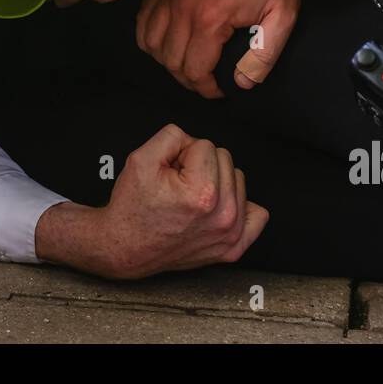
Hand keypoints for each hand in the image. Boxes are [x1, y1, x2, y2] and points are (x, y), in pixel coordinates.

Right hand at [34, 124, 268, 278]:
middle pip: (225, 159)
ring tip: (190, 198)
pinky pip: (257, 214)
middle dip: (200, 165)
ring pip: (237, 180)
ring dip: (216, 182)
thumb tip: (193, 140)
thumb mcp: (141, 157)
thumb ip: (172, 135)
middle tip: (177, 185)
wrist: (125, 247)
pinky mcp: (233, 248)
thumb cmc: (132, 207)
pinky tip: (217, 208)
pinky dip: (239, 206)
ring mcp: (230, 235)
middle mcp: (223, 215)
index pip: (205, 145)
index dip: (182, 153)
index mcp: (202, 193)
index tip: (169, 172)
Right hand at [135, 0, 320, 97]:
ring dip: (166, 60)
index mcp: (209, 17)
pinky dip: (150, 37)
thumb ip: (264, 55)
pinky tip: (169, 40)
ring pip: (149, 43)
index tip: (220, 91)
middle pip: (169, 60)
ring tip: (188, 62)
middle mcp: (180, 6)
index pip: (194, 70)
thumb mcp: (283, 15)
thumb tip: (243, 83)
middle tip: (206, 79)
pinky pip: (142, 19)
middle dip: (187, 78)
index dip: (206, 89)